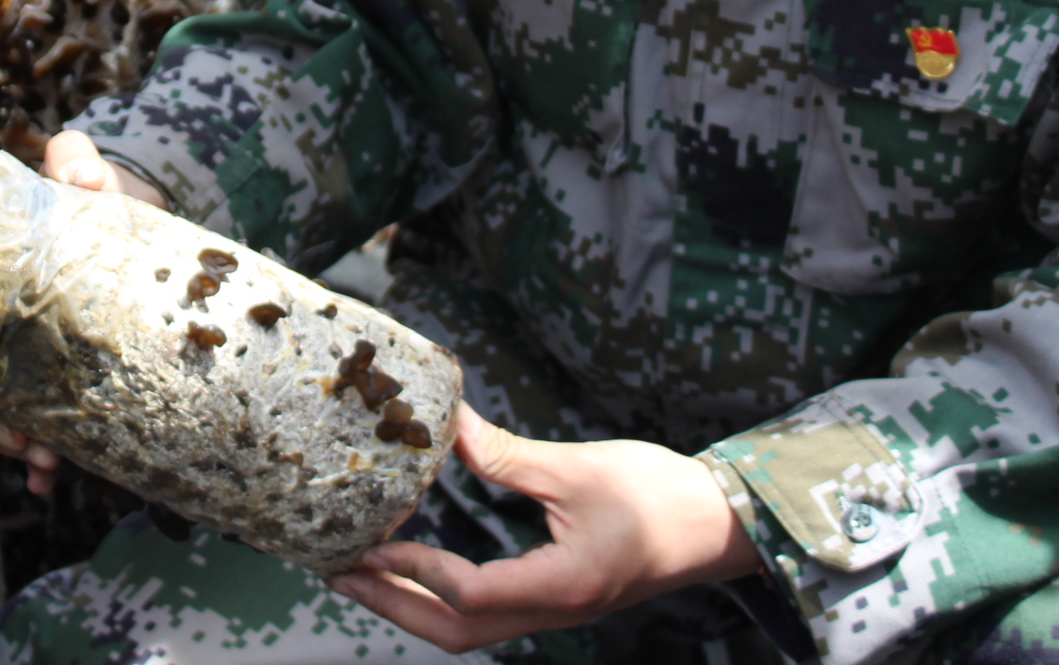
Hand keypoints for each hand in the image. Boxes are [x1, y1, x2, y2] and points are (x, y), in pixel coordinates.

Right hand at [0, 131, 165, 492]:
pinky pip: (30, 418)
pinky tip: (46, 477)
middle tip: (14, 439)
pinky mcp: (41, 373)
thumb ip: (78, 168)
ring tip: (43, 459)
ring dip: (9, 440)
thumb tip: (75, 162)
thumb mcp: (81, 183)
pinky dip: (37, 453)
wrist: (122, 217)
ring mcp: (4, 351)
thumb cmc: (82, 201)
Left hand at [328, 405, 761, 651]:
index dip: (416, 570)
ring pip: (467, 630)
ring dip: (408, 606)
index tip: (372, 541)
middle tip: (338, 570)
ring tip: (361, 571)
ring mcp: (553, 612)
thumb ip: (508, 454)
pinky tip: (415, 567)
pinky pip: (485, 613)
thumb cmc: (660, 495)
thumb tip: (448, 424)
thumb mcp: (578, 468)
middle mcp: (551, 611)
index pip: (470, 594)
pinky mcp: (555, 599)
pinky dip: (439, 597)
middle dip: (391, 605)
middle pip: (455, 633)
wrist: (720, 528)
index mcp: (560, 585)